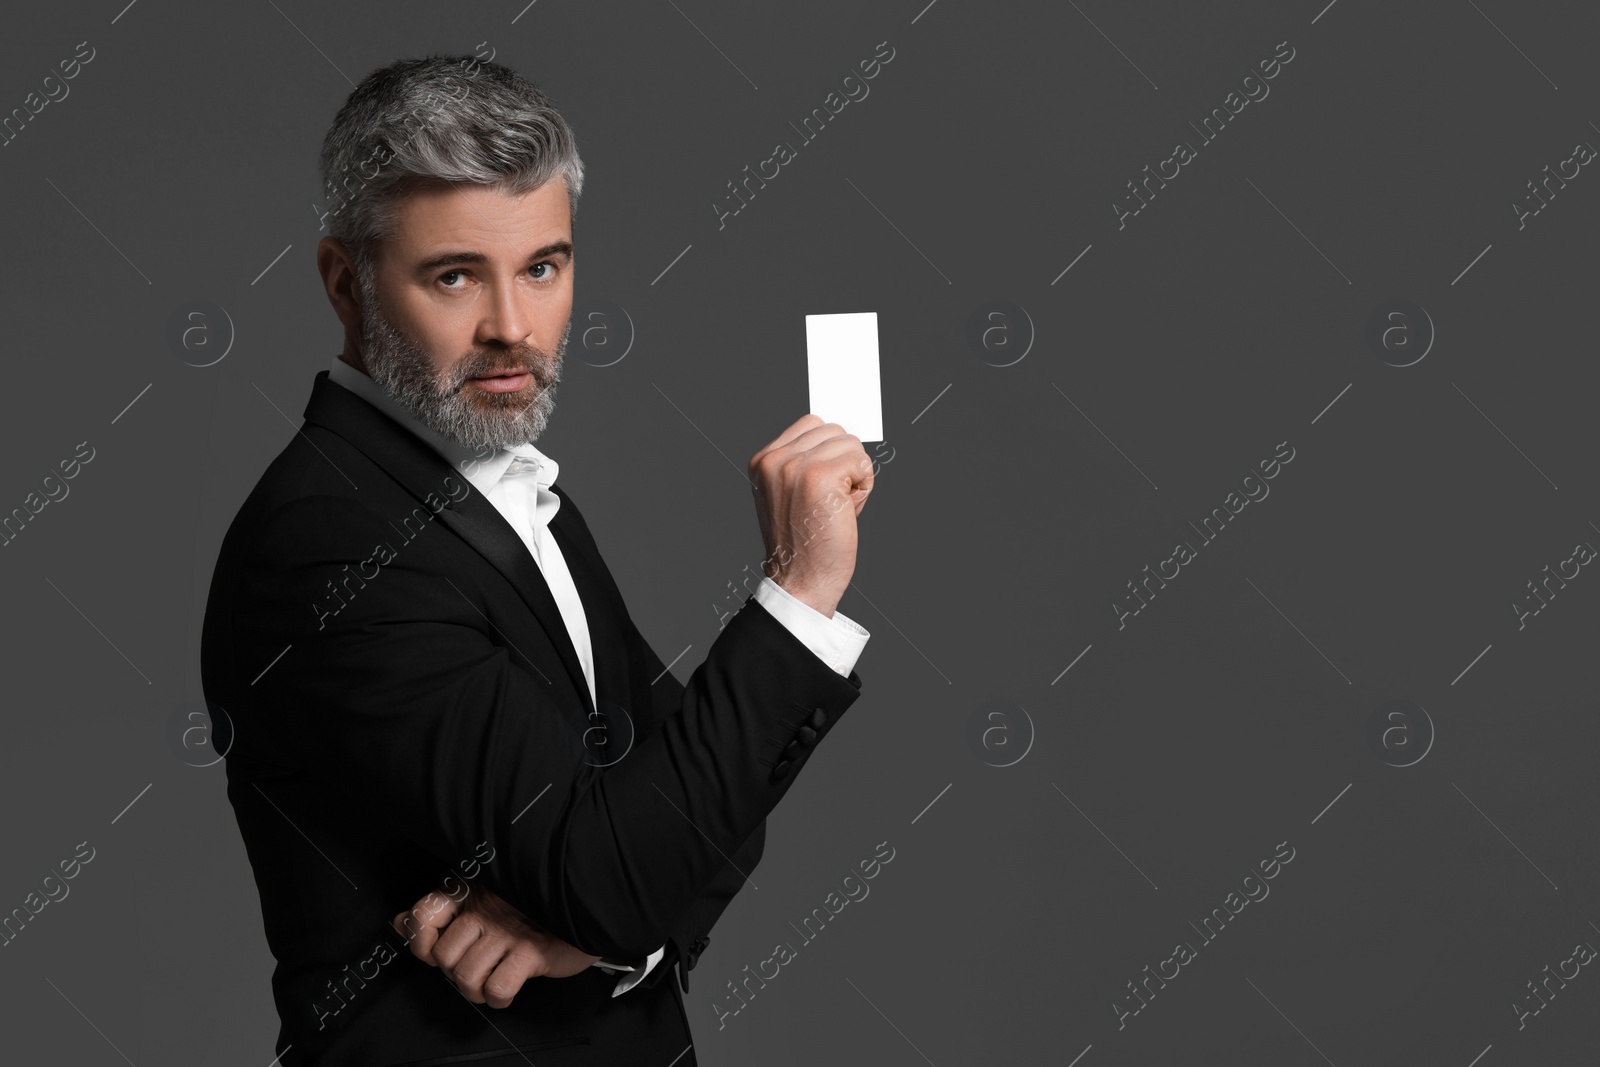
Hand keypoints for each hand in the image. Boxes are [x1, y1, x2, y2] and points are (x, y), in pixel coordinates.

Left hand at [392, 885, 602, 1007]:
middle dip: (455, 973)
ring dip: (476, 989)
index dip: (422, 941)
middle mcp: (486, 910)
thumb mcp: (480, 902)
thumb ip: (437, 913)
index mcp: (471, 892)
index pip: (423, 915)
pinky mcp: (532, 954)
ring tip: (491, 979)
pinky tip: (507, 988)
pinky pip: (497, 989)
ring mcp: (509, 932)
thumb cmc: (529, 909)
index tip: (436, 948)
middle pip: (444, 957)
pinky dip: (498, 998)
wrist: (582, 906)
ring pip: (466, 977)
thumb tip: (399, 922)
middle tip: (475, 966)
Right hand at [748, 414, 873, 616]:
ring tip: (836, 506)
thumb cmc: (804, 542)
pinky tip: (845, 510)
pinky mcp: (820, 476)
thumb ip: (805, 461)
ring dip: (855, 476)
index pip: (812, 423)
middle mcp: (774, 459)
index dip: (830, 452)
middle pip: (835, 430)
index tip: (824, 486)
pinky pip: (862, 462)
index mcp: (763, 460)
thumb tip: (843, 434)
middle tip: (830, 501)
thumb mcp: (791, 493)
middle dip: (844, 463)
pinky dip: (864, 488)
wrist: (800, 580)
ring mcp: (795, 466)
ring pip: (851, 444)